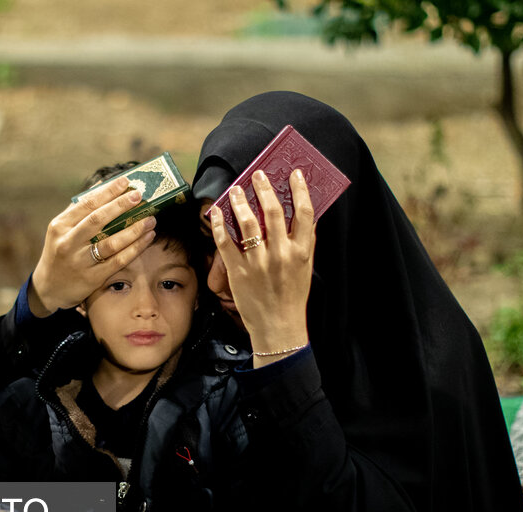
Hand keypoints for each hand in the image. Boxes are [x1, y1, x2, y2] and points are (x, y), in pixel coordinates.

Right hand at [28, 176, 157, 316]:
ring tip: (151, 219)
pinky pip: (118, 260)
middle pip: (98, 220)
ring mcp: (80, 261)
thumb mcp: (61, 230)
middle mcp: (68, 242)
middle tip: (139, 196)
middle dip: (120, 206)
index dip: (107, 191)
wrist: (49, 288)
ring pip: (111, 242)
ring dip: (134, 229)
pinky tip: (148, 238)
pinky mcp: (92, 277)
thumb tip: (103, 184)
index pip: (86, 204)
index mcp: (60, 225)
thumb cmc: (60, 253)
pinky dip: (135, 248)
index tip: (125, 182)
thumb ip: (79, 209)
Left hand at [208, 170, 314, 366]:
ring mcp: (258, 263)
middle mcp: (281, 255)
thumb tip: (303, 215)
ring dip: (240, 202)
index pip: (304, 213)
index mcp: (301, 252)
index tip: (294, 174)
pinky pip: (226, 242)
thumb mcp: (305, 269)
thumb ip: (304, 243)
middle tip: (257, 174)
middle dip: (264, 189)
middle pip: (273, 212)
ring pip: (247, 223)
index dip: (300, 190)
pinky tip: (217, 212)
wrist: (279, 327)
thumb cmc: (292, 297)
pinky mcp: (238, 272)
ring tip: (236, 189)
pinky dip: (220, 224)